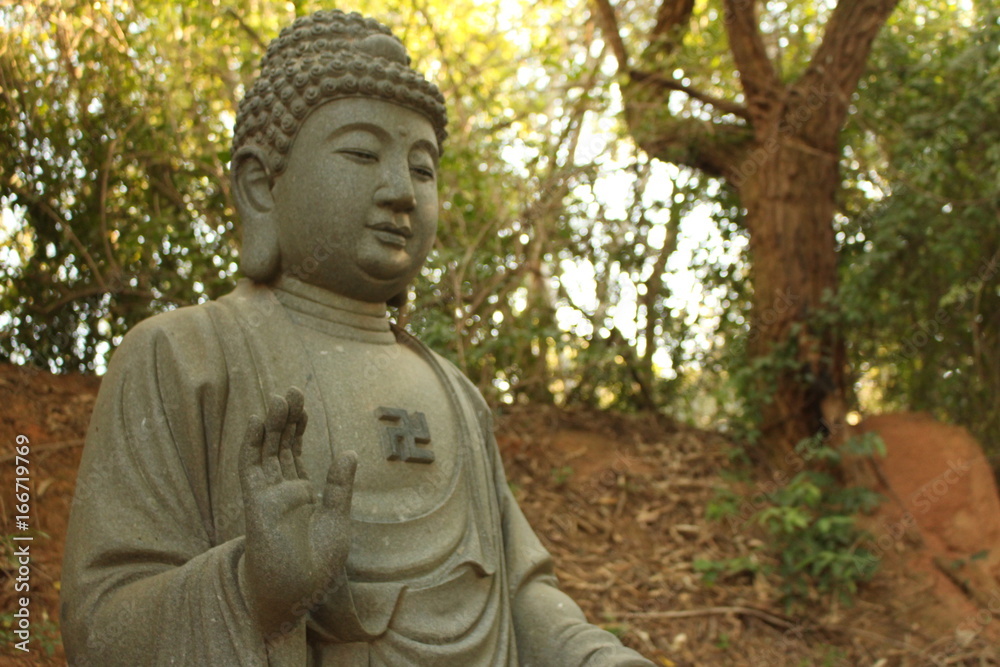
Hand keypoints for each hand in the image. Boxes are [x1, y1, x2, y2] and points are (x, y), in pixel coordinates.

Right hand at [238, 387, 356, 635]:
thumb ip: (339, 485)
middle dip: (284, 419)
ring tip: (279, 398)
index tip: (301, 404)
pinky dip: (251, 445)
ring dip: (269, 425)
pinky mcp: (256, 504)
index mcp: (300, 494)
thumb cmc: (317, 566)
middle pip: (279, 446)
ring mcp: (267, 496)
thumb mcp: (338, 518)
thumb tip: (347, 451)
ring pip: (265, 452)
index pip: (294, 452)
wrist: (299, 594)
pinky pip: (250, 469)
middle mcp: (280, 491)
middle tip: (292, 390)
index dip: (297, 427)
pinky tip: (256, 422)